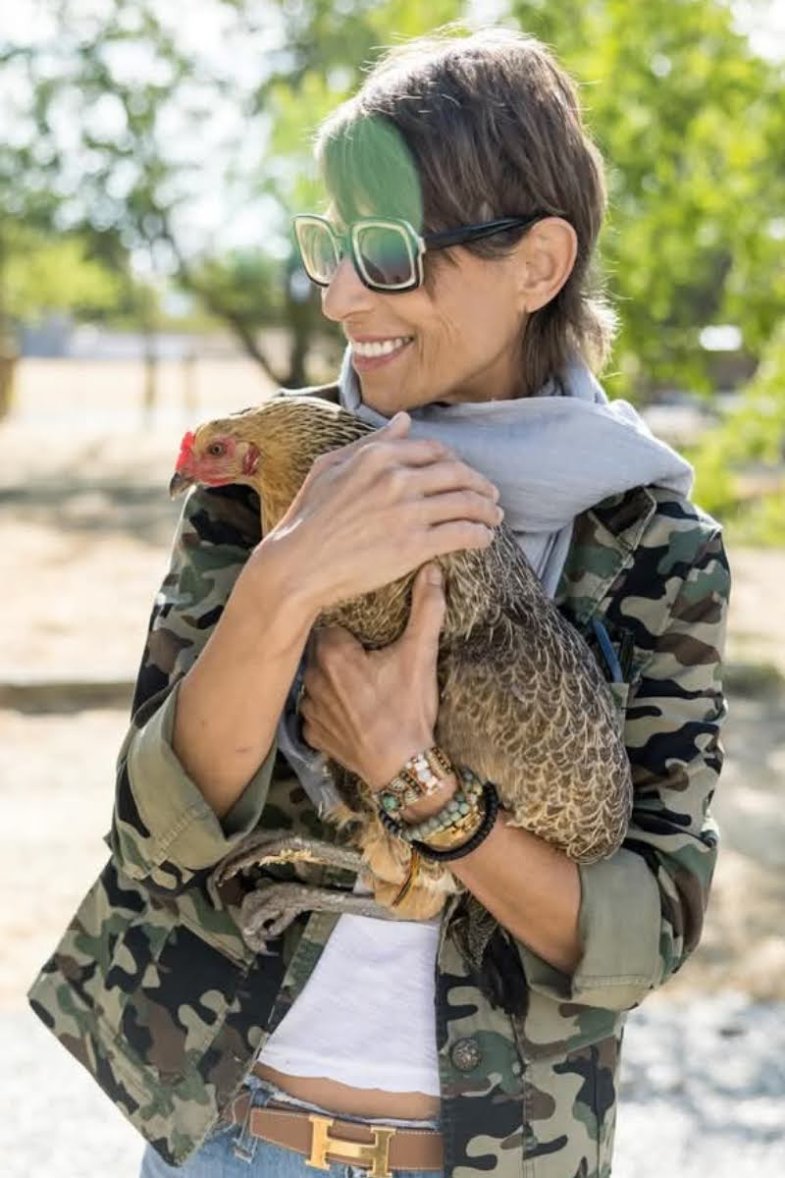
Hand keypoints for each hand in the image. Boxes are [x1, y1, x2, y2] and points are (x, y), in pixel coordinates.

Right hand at [259, 412, 501, 612]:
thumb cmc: (307, 518)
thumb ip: (371, 441)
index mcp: (378, 455)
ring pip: (466, 502)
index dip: (456, 462)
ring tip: (494, 518)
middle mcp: (397, 477)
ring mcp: (407, 510)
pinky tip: (485, 539)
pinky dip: (480, 534)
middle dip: (480, 485)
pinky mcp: (415, 544)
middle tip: (491, 497)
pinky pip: (462, 533)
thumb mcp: (331, 467)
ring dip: (487, 510)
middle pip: (457, 473)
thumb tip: (405, 420)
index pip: (434, 450)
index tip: (464, 475)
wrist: (298, 564)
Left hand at [300, 563, 445, 790]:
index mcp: (332, 653)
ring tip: (360, 687)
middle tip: (369, 659)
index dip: (350, 627)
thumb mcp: (420, 655)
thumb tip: (432, 571)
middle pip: (321, 650)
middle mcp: (311, 678)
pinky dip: (329, 710)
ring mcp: (309, 709)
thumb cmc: (408, 710)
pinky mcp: (312, 735)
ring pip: (315, 680)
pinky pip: (314, 712)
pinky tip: (350, 712)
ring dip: (332, 681)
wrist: (403, 769)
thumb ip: (426, 610)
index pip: (331, 623)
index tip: (368, 633)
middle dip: (341, 652)